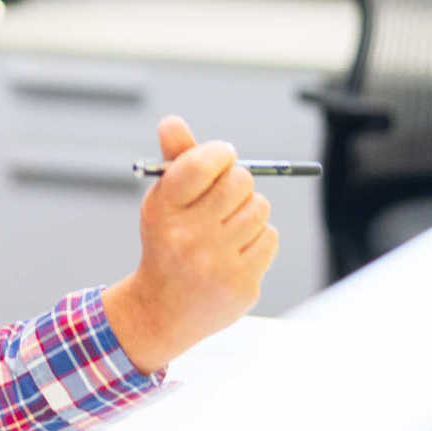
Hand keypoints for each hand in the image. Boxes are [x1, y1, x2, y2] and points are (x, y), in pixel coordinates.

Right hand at [102, 116, 279, 374]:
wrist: (162, 309)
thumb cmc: (167, 242)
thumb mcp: (163, 201)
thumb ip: (175, 160)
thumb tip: (171, 121)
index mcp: (163, 209)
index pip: (203, 163)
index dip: (220, 153)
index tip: (222, 157)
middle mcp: (187, 236)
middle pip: (239, 181)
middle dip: (238, 182)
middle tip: (226, 194)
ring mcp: (215, 262)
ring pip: (259, 208)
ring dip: (249, 212)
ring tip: (227, 228)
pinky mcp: (241, 282)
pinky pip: (269, 237)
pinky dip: (259, 239)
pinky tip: (237, 251)